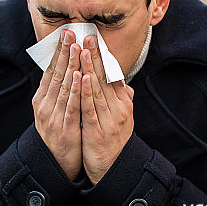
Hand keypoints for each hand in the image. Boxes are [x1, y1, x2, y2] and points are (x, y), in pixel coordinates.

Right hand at [32, 29, 82, 179]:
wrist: (53, 164)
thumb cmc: (58, 135)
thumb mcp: (53, 111)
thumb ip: (59, 93)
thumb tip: (67, 71)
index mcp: (42, 99)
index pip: (50, 71)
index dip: (58, 52)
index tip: (65, 34)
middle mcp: (45, 105)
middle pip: (55, 74)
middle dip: (63, 52)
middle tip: (70, 33)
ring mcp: (53, 116)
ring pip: (63, 87)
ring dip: (70, 66)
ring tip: (76, 48)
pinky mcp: (64, 127)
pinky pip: (71, 106)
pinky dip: (74, 91)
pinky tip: (79, 77)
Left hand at [80, 35, 134, 184]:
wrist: (114, 169)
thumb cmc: (114, 141)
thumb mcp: (121, 117)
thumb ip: (122, 99)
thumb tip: (125, 84)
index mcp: (123, 102)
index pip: (112, 74)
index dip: (102, 56)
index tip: (94, 38)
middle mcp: (118, 108)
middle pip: (105, 77)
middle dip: (94, 55)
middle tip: (87, 35)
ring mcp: (109, 119)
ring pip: (97, 89)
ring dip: (89, 68)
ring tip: (81, 50)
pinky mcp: (98, 131)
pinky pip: (91, 108)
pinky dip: (86, 93)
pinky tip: (81, 78)